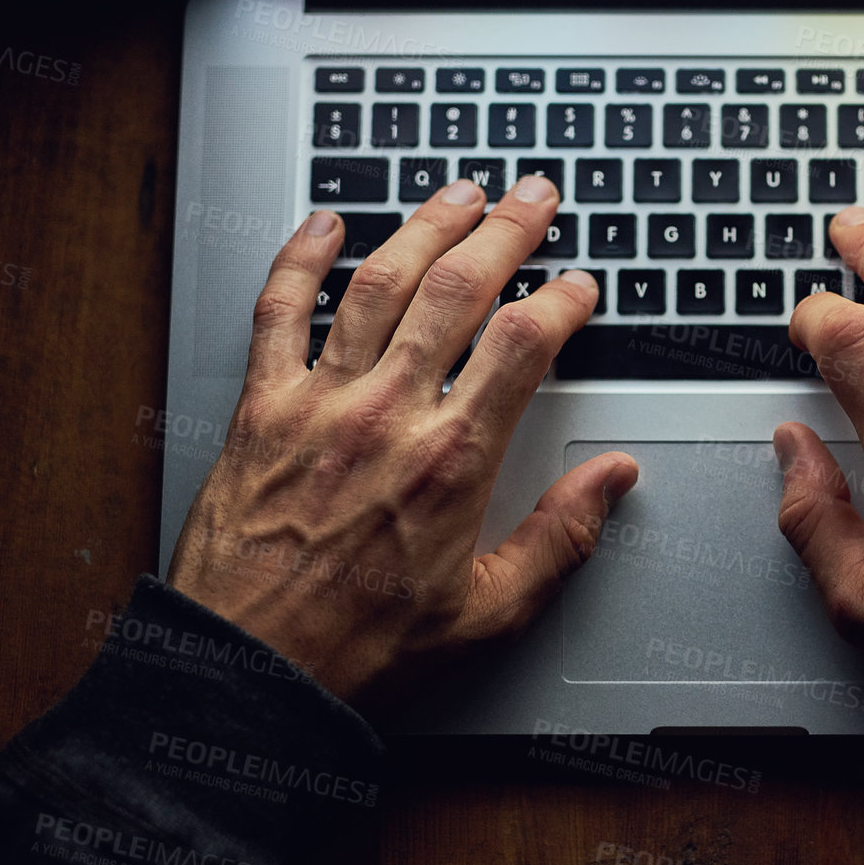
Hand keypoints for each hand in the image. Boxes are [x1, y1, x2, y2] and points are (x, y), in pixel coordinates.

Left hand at [167, 177, 636, 710]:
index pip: (523, 345)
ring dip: (424, 226)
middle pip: (457, 290)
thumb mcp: (490, 612)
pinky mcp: (259, 408)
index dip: (561, 300)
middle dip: (506, 232)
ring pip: (378, 283)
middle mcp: (388, 415)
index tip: (579, 286)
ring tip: (458, 192)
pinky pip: (277, 311)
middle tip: (534, 198)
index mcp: (453, 461)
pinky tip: (324, 225)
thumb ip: (561, 537)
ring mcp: (319, 403)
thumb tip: (614, 479)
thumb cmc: (362, 648)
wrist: (249, 672)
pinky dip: (298, 259)